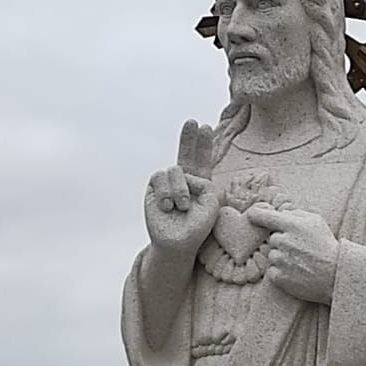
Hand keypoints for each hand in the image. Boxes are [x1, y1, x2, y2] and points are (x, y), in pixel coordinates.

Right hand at [144, 121, 219, 255]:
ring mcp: (168, 184)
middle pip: (186, 155)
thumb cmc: (197, 227)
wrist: (178, 243)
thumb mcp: (211, 203)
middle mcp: (183, 182)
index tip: (207, 127)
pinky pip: (160, 177)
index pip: (202, 161)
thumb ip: (204, 182)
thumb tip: (182, 174)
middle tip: (192, 122)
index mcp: (200, 185)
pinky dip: (166, 191)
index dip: (204, 145)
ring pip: (175, 170)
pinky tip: (168, 206)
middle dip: (188, 138)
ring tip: (182, 207)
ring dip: (180, 189)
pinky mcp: (154, 189)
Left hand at [246, 203, 338, 303]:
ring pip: (272, 255)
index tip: (251, 215)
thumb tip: (281, 212)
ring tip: (299, 262)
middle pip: (272, 239)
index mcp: (292, 225)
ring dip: (281, 258)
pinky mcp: (279, 278)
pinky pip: (272, 271)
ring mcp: (280, 260)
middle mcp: (283, 241)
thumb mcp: (317, 222)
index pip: (264, 217)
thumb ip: (297, 214)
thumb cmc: (326, 246)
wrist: (335, 275)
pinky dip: (280, 272)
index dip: (256, 215)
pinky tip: (295, 272)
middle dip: (282, 242)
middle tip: (298, 249)